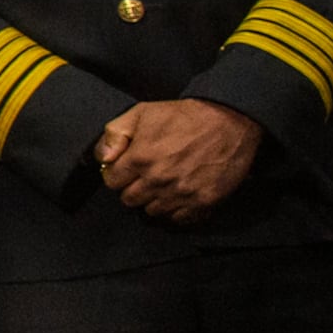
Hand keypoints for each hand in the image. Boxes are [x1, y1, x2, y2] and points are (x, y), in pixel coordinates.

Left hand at [97, 98, 260, 222]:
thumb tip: (103, 158)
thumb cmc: (184, 116)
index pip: (112, 182)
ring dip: (154, 200)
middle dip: (133, 188)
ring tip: (164, 184)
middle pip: (130, 200)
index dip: (117, 175)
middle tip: (145, 177)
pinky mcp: (203, 201)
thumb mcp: (140, 113)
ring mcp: (181, 193)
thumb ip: (114, 135)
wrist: (228, 121)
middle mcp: (158, 179)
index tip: (126, 170)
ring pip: (153, 211)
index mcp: (139, 158)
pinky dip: (177, 210)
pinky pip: (179, 219)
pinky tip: (179, 195)